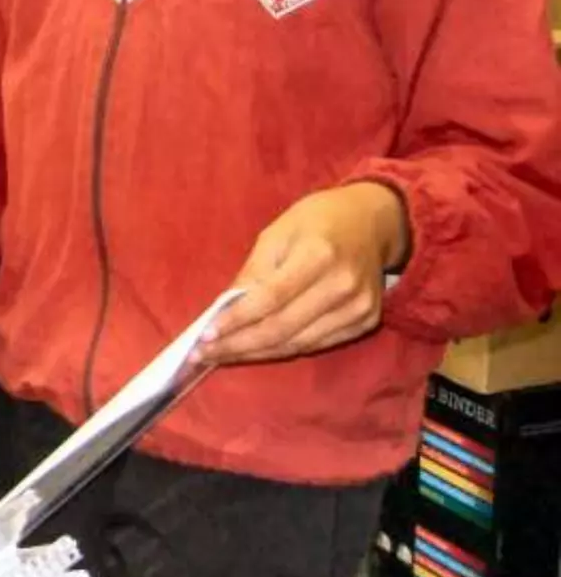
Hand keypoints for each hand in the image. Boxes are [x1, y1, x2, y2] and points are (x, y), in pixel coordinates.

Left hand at [201, 182, 409, 365]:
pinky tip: (257, 350)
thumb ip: (253, 273)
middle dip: (240, 345)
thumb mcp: (276, 234)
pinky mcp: (366, 322)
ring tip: (223, 355)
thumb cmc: (316, 221)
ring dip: (257, 353)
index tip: (206, 335)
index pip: (271, 298)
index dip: (237, 320)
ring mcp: (359, 308)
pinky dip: (283, 349)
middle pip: (283, 328)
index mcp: (318, 255)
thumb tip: (224, 310)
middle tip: (205, 354)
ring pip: (298, 343)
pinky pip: (317, 345)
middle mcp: (343, 286)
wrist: (371, 222)